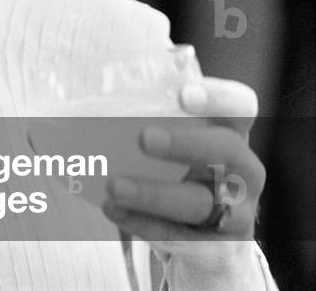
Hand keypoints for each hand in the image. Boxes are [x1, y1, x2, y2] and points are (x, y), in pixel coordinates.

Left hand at [101, 77, 266, 284]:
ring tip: (113, 185)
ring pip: (198, 201)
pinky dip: (142, 221)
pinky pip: (178, 235)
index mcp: (235, 132)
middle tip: (144, 138)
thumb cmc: (188, 169)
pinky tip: (113, 209)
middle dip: (183, 143)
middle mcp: (245, 169)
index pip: (241, 106)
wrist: (213, 238)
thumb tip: (94, 102)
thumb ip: (158, 118)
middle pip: (225, 150)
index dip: (219, 98)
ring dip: (152, 193)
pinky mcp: (217, 246)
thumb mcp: (185, 140)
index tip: (183, 94)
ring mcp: (238, 212)